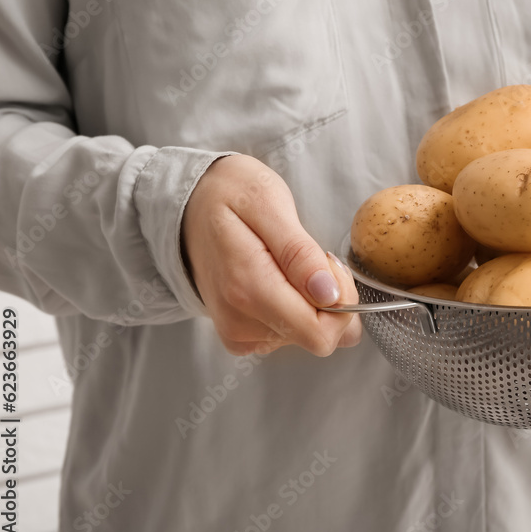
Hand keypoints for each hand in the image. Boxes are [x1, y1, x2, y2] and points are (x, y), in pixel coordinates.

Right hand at [181, 155, 360, 355]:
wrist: (188, 203)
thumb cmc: (230, 195)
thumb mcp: (269, 203)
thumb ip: (300, 253)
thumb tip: (329, 296)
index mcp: (248, 289)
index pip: (319, 334)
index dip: (342, 302)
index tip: (328, 264)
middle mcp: (239, 320)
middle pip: (318, 337)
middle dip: (331, 299)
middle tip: (312, 256)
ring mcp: (237, 332)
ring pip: (306, 335)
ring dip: (312, 300)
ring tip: (288, 261)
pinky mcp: (239, 335)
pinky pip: (289, 335)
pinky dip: (296, 308)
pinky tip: (280, 279)